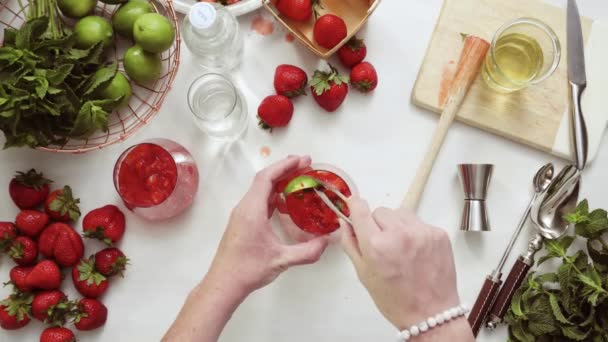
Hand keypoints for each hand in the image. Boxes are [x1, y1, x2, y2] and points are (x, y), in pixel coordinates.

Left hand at [207, 155, 329, 294]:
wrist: (224, 283)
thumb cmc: (247, 270)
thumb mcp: (281, 260)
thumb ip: (307, 252)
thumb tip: (326, 242)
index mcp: (252, 210)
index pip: (267, 178)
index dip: (284, 166)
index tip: (302, 160)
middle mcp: (245, 208)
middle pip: (264, 180)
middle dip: (285, 170)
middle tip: (305, 165)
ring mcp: (242, 215)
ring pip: (260, 190)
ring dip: (278, 182)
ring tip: (299, 180)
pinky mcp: (242, 223)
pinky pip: (259, 201)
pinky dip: (273, 195)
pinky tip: (285, 203)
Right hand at [341, 197, 465, 333]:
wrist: (431, 313)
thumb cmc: (395, 299)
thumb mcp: (364, 274)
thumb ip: (351, 244)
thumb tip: (345, 222)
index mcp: (376, 246)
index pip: (360, 209)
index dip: (356, 205)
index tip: (355, 205)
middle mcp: (399, 234)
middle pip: (380, 211)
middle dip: (377, 223)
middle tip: (382, 243)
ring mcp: (421, 232)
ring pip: (400, 213)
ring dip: (396, 224)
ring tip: (400, 246)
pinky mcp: (438, 234)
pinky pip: (419, 222)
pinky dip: (414, 232)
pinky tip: (415, 251)